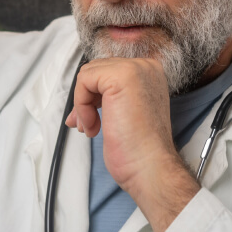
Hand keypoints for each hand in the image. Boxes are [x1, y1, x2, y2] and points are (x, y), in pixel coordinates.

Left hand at [64, 57, 199, 231]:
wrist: (149, 166)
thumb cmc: (139, 149)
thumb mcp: (126, 112)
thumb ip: (111, 96)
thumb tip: (84, 95)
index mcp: (150, 74)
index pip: (107, 72)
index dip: (93, 96)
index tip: (89, 119)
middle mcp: (146, 66)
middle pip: (95, 71)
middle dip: (85, 100)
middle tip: (85, 125)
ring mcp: (135, 68)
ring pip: (87, 75)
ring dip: (82, 105)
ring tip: (91, 127)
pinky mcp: (121, 76)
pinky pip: (84, 80)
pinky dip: (81, 105)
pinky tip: (93, 126)